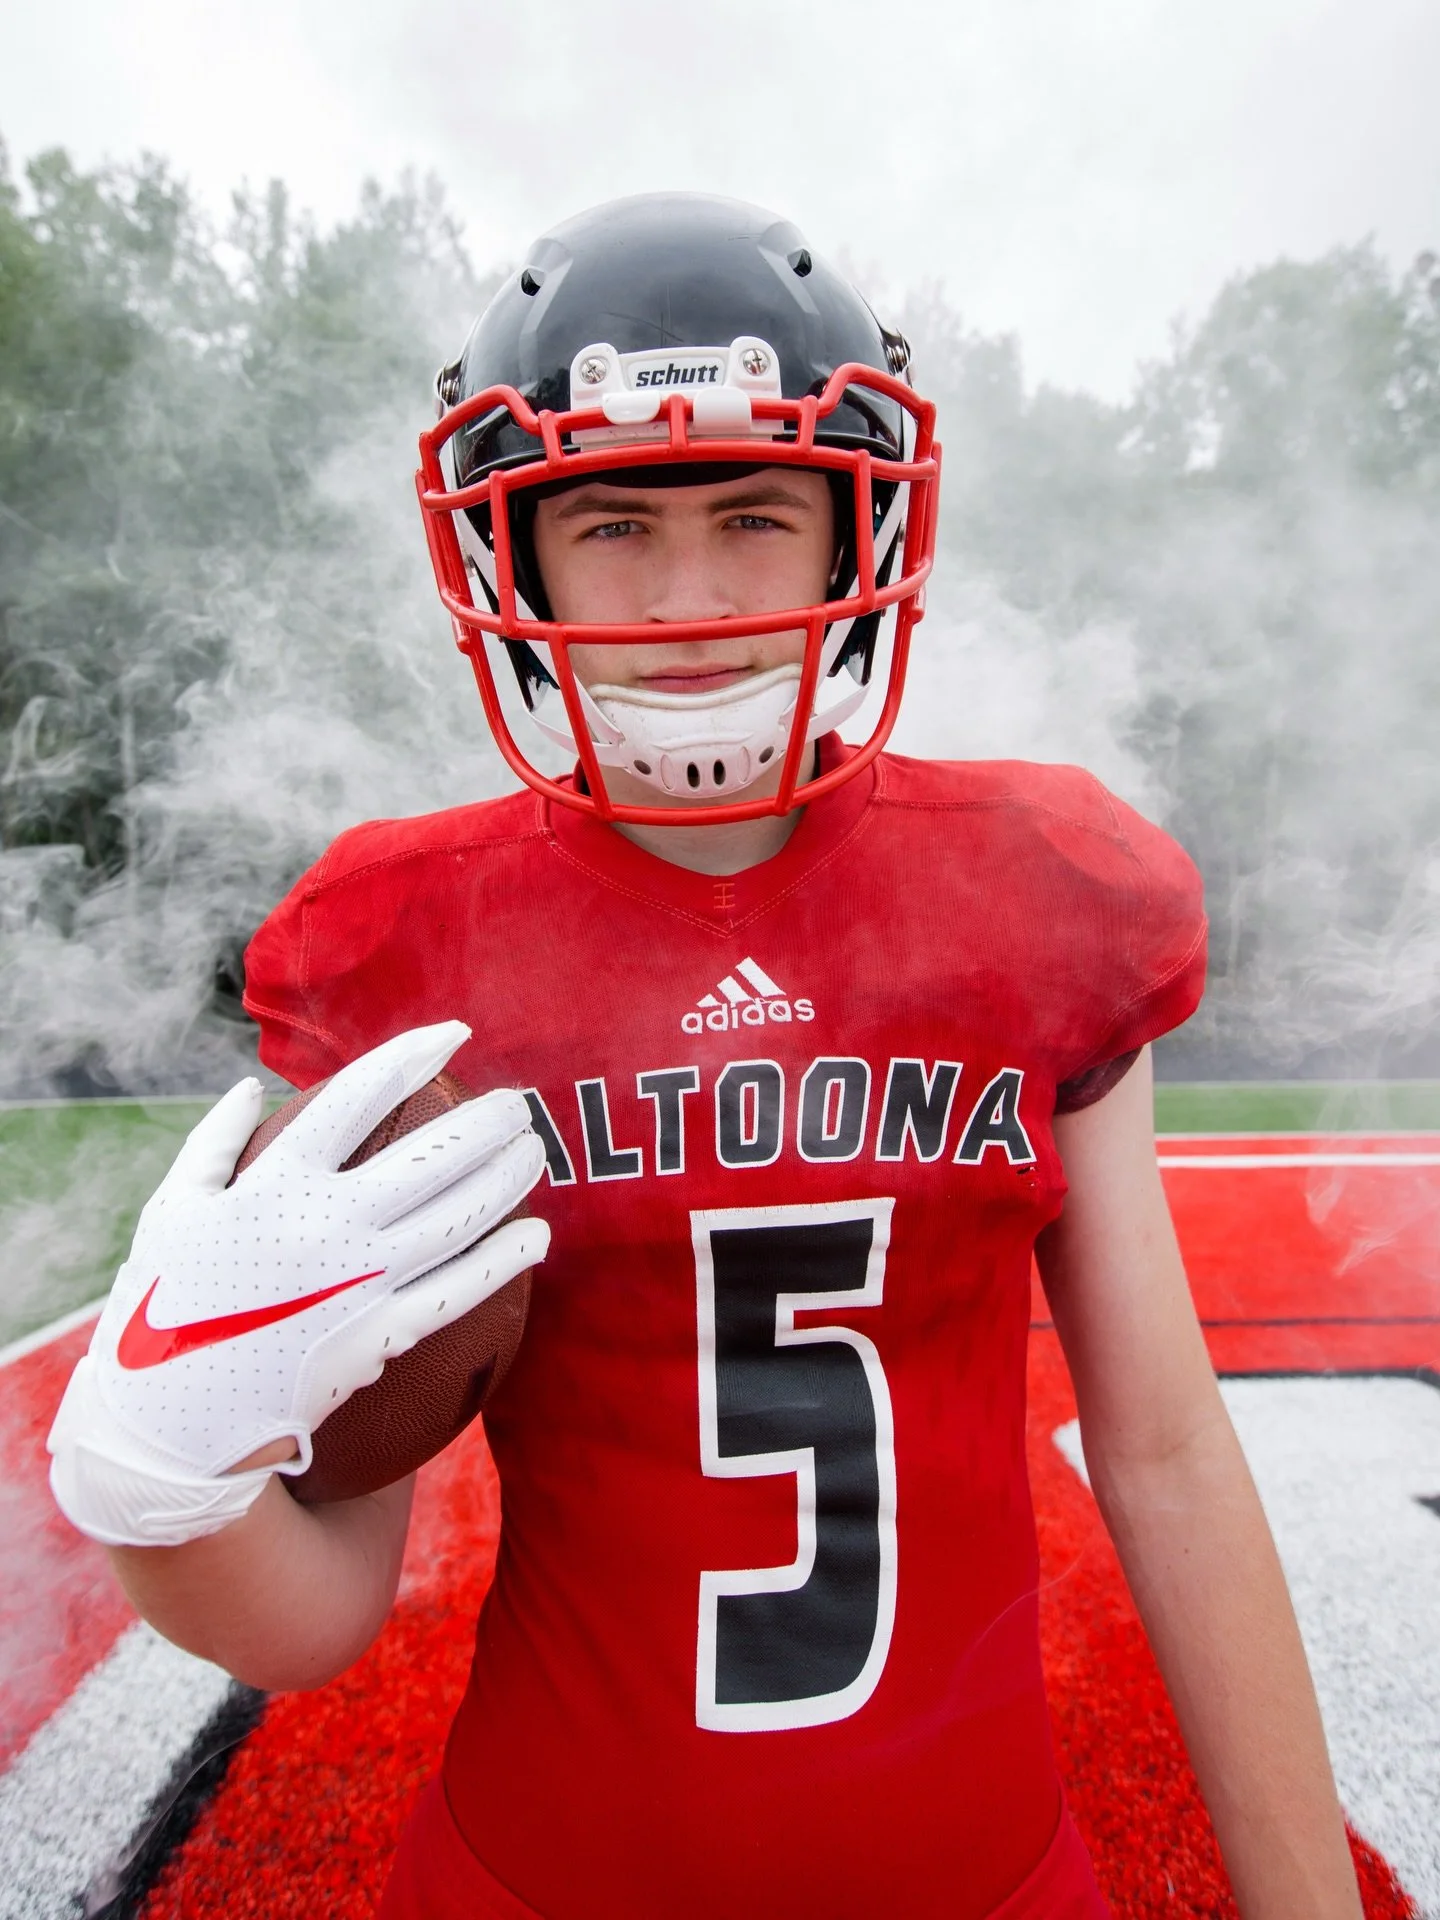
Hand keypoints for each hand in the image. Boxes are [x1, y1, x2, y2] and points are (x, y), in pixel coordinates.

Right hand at [48, 1022, 548, 1547]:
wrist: (168, 1427)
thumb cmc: (160, 1308)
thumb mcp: (168, 1212)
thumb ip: (213, 1142)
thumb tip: (252, 1087)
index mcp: (272, 1185)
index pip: (357, 1097)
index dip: (412, 1056)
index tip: (455, 1033)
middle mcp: (324, 1227)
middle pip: (429, 1155)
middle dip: (486, 1122)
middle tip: (518, 1104)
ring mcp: (357, 1283)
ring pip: (457, 1217)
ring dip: (506, 1178)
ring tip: (534, 1150)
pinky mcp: (378, 1337)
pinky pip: (457, 1292)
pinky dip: (503, 1261)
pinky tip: (537, 1235)